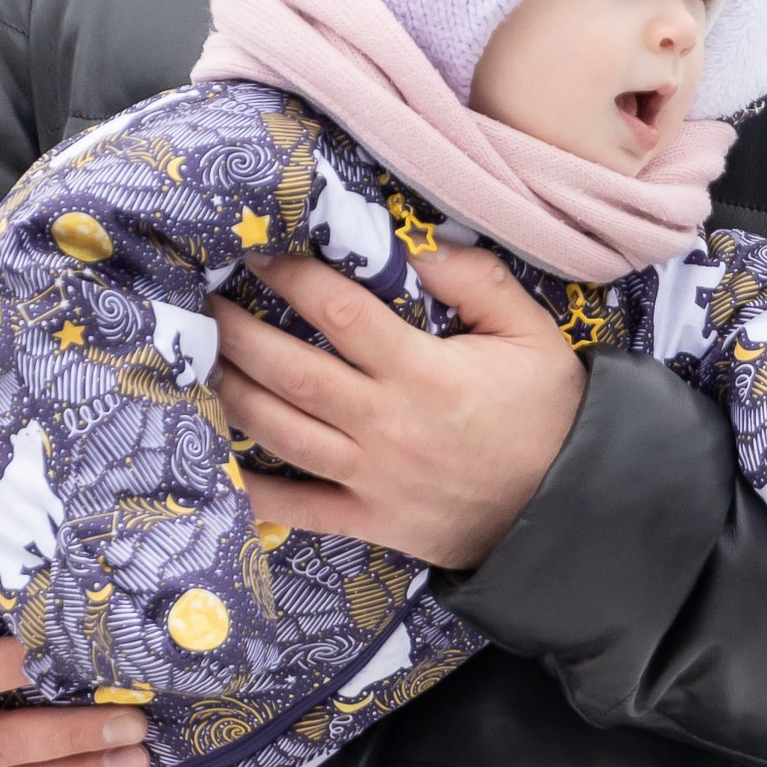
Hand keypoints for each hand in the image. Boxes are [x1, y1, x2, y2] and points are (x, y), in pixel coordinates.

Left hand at [212, 245, 584, 573]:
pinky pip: (297, 507)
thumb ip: (478, 280)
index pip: (337, 311)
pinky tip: (213, 461)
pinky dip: (252, 489)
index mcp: (422, 372)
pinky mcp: (368, 519)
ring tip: (199, 358)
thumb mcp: (531, 334)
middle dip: (236, 330)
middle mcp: (384, 423)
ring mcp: (370, 477)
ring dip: (230, 391)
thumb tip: (419, 247)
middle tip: (200, 300)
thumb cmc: (547, 414)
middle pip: (289, 369)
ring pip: (279, 430)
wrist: (568, 509)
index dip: (290, 276)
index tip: (258, 251)